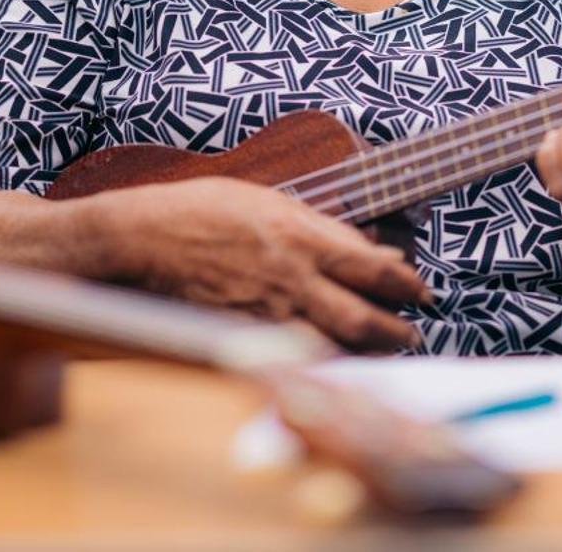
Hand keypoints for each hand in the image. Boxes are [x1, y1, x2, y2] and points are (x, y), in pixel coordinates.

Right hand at [94, 176, 429, 351]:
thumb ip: (319, 227)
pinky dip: (321, 360)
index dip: (407, 285)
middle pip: (366, 319)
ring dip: (365, 351)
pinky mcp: (245, 338)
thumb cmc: (199, 211)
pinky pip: (296, 356)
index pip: (376, 270)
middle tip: (409, 332)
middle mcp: (293, 280)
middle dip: (397, 331)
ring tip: (380, 348)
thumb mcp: (267, 200)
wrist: (140, 243)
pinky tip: (329, 358)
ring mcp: (269, 314)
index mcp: (302, 238)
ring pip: (336, 346)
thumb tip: (367, 249)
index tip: (421, 291)